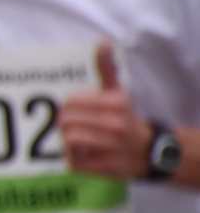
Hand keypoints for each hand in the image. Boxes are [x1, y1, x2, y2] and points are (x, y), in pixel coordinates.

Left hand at [59, 44, 149, 179]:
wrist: (148, 151)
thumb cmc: (124, 117)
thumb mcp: (118, 92)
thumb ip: (106, 69)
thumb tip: (103, 43)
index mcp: (117, 103)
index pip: (71, 101)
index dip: (67, 106)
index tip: (74, 109)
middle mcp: (116, 125)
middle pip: (66, 121)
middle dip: (64, 123)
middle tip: (72, 125)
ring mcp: (112, 148)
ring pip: (68, 140)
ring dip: (67, 141)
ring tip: (77, 139)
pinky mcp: (106, 168)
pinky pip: (73, 162)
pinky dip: (72, 159)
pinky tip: (83, 154)